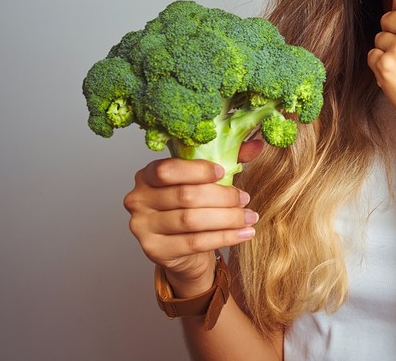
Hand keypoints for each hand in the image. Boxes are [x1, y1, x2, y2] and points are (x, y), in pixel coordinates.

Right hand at [123, 140, 262, 295]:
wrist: (183, 248)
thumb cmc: (194, 206)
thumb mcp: (208, 179)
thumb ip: (230, 158)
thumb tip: (257, 144)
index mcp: (147, 175)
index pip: (169, 169)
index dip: (198, 170)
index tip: (224, 173)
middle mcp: (138, 199)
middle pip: (185, 196)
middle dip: (222, 197)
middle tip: (246, 198)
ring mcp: (142, 227)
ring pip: (191, 220)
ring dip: (227, 219)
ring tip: (250, 217)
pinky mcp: (154, 250)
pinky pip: (194, 243)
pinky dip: (224, 238)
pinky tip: (244, 234)